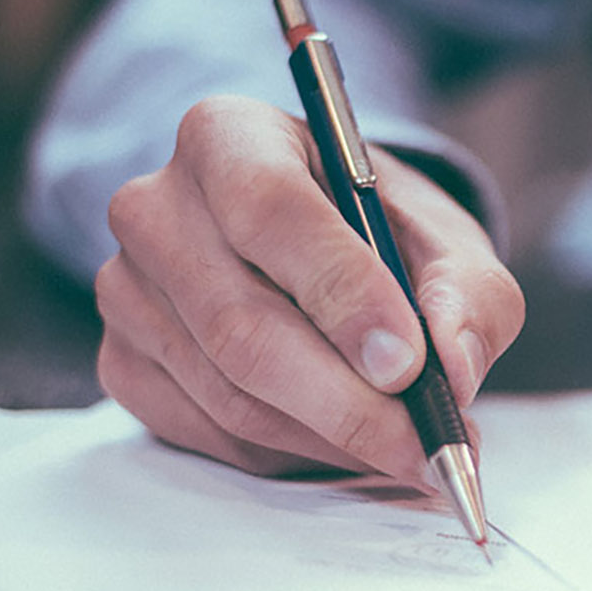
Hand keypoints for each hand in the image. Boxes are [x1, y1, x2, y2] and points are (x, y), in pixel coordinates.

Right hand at [93, 95, 522, 482]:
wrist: (318, 248)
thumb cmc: (380, 232)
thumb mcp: (446, 240)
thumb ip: (468, 293)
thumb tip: (453, 367)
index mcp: (228, 136)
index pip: (270, 210)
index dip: (341, 293)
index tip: (408, 363)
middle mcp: (156, 206)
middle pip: (241, 324)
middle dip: (347, 401)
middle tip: (425, 445)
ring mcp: (126, 290)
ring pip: (229, 393)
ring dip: (330, 438)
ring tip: (407, 449)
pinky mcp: (122, 362)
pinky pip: (209, 433)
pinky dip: (290, 454)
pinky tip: (345, 442)